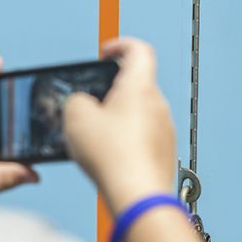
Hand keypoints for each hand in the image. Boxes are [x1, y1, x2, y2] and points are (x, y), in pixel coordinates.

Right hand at [63, 38, 175, 214]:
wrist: (138, 196)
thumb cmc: (113, 156)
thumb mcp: (76, 117)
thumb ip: (76, 100)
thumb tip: (83, 103)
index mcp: (140, 87)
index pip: (139, 50)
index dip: (120, 45)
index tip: (106, 53)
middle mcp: (158, 105)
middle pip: (136, 85)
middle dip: (111, 92)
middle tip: (90, 106)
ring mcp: (164, 130)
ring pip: (139, 114)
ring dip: (118, 119)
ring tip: (96, 138)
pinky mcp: (164, 152)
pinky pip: (143, 138)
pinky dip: (127, 141)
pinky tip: (110, 157)